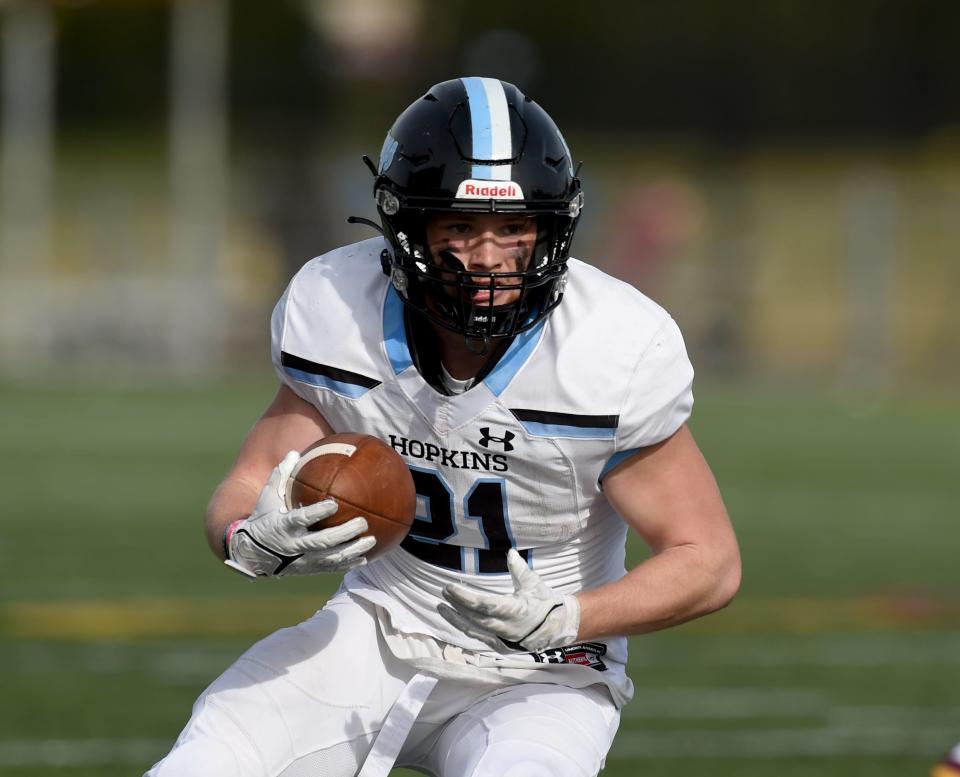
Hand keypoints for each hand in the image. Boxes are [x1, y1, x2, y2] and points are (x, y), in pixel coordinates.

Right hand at [225, 451, 375, 577]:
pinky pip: (331, 568)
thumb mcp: (267, 497)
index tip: (333, 504)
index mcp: (283, 526)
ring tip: (371, 540)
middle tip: (362, 522)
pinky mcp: (308, 569)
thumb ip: (281, 475)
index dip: (317, 513)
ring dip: (352, 550)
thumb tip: (294, 452)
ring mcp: (302, 560)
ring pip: (331, 557)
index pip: (301, 519)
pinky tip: (365, 558)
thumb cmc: (263, 519)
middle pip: (322, 541)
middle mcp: (294, 545)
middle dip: (344, 533)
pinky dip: (348, 563)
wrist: (252, 554)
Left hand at [438, 548, 580, 651]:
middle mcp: (507, 627)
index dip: (464, 597)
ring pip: (474, 630)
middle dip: (457, 605)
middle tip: (443, 593)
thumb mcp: (534, 583)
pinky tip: (455, 621)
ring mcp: (503, 639)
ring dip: (456, 619)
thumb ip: (519, 569)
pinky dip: (466, 629)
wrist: (558, 627)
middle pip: (474, 617)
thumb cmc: (545, 602)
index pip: (483, 604)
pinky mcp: (501, 646)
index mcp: (515, 610)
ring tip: (441, 607)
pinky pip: (479, 638)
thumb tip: (510, 552)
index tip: (449, 587)